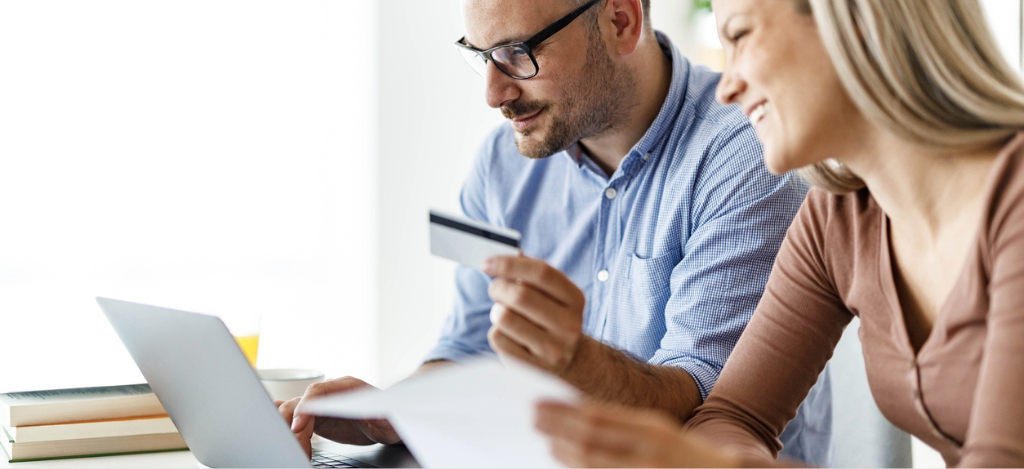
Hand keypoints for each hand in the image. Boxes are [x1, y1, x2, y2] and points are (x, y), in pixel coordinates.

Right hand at [276, 377, 400, 458]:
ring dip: (290, 429)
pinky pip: (298, 419)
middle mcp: (330, 392)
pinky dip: (289, 427)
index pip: (317, 391)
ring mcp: (322, 404)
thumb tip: (367, 413)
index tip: (298, 426)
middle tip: (298, 446)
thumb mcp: (388, 421)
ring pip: (295, 411)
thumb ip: (379, 416)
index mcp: (346, 386)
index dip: (304, 407)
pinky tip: (286, 438)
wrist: (390, 425)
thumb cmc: (390, 420)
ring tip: (297, 449)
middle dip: (293, 423)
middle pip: (301, 401)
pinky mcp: (318, 417)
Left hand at [483, 255, 585, 374]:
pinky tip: (509, 335)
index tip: (488, 263)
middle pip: (520, 295)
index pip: (542, 273)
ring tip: (505, 314)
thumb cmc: (551, 318)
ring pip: (504, 317)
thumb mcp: (552, 294)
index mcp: (575, 299)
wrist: (568, 361)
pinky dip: (496, 332)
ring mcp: (553, 350)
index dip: (510, 264)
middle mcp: (569, 325)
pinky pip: (498, 339)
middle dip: (498, 288)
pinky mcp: (532, 368)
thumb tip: (506, 253)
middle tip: (495, 289)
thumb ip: (531, 272)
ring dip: (496, 311)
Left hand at [535, 401, 738, 467]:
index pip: (599, 414)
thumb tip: (579, 412)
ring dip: (566, 453)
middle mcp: (649, 448)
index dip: (565, 410)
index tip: (540, 403)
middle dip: (559, 429)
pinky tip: (568, 463)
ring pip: (594, 462)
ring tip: (546, 443)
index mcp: (651, 427)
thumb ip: (621, 424)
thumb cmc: (679, 454)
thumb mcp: (655, 431)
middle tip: (532, 419)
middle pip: (592, 438)